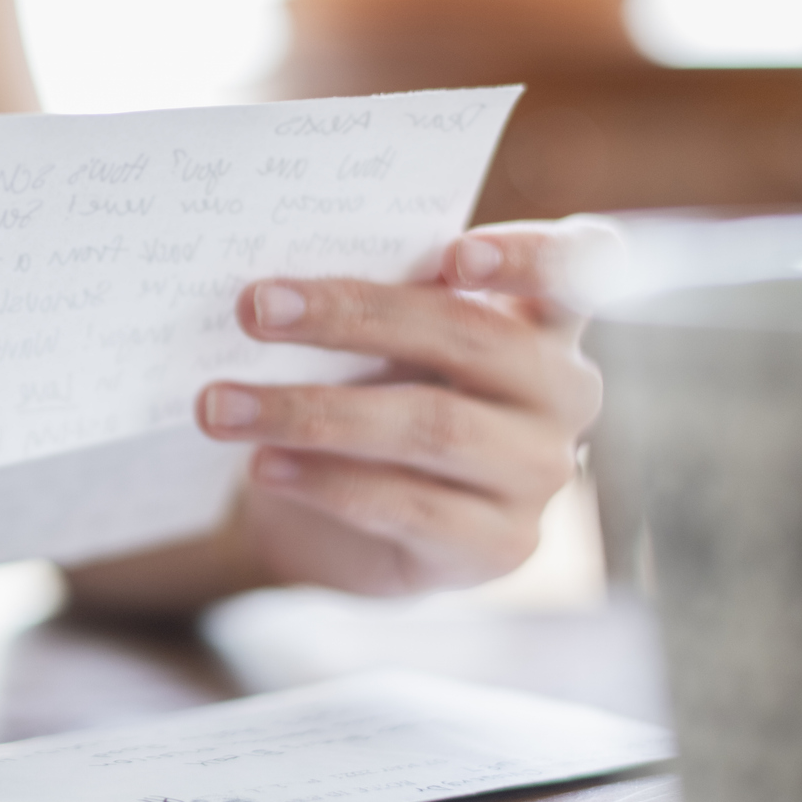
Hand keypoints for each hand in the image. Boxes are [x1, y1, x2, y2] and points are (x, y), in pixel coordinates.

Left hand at [195, 218, 614, 596]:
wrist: (352, 520)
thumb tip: (277, 287)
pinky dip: (325, 481)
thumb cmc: (372, 394)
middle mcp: (563, 392)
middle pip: (471, 338)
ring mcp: (539, 474)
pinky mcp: (497, 545)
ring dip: (312, 411)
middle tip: (253, 309)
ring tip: (222, 405)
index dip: (529, 257)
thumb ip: (372, 305)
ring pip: (431, 426)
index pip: (579, 268)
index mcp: (546, 318)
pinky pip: (407, 505)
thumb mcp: (382, 344)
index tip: (454, 256)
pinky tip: (263, 465)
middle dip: (352, 317)